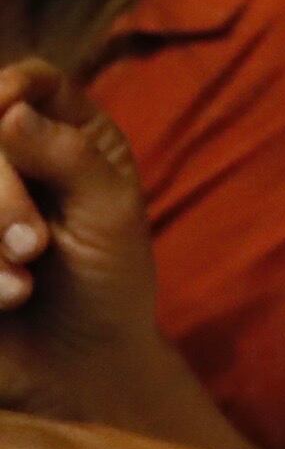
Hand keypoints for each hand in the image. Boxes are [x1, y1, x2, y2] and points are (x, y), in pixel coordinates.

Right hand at [0, 60, 168, 419]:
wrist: (80, 366)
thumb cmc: (110, 281)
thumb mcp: (109, 213)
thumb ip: (66, 156)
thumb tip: (8, 110)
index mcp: (67, 134)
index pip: (28, 82)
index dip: (10, 87)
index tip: (3, 110)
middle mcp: (14, 160)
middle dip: (1, 195)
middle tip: (33, 247)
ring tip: (19, 284)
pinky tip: (5, 298)